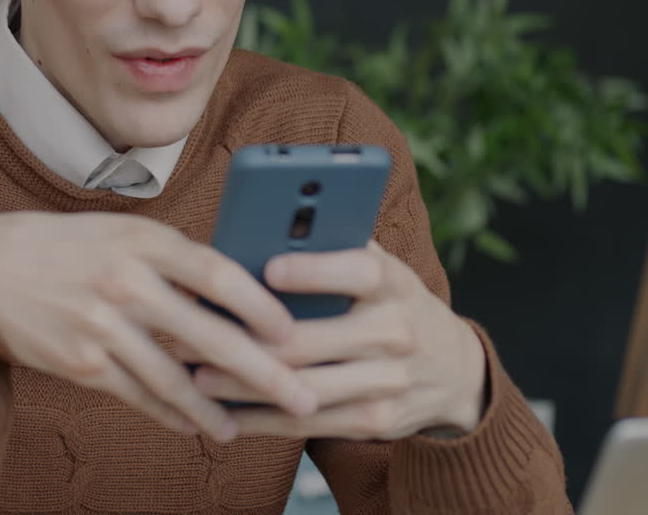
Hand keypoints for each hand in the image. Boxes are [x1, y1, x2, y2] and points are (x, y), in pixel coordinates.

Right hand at [0, 212, 317, 441]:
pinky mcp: (81, 363)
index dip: (262, 306)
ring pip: (175, 378)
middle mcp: (125, 281)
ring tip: (244, 426)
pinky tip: (196, 426)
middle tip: (302, 397)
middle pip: (209, 336)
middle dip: (263, 372)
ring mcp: (101, 326)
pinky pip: (139, 396)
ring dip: (216, 408)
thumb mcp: (119, 231)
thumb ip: (172, 256)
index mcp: (142, 238)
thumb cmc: (64, 247)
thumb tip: (237, 288)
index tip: (292, 331)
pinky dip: (171, 414)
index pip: (218, 273)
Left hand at [186, 241, 486, 439]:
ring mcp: (388, 382)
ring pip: (301, 388)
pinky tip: (225, 413)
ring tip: (194, 377)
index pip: (356, 272)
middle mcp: (396, 331)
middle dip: (243, 340)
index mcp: (393, 282)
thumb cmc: (395, 304)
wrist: (457, 372)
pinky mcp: (377, 421)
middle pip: (309, 341)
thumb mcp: (383, 269)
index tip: (266, 270)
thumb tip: (265, 224)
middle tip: (189, 334)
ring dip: (242, 385)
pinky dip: (262, 420)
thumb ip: (335, 247)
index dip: (312, 271)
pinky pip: (308, 423)